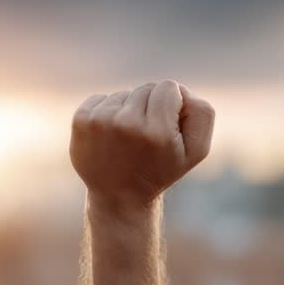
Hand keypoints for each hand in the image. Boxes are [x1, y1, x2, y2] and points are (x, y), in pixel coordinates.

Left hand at [70, 79, 213, 214]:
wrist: (120, 197)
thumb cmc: (161, 170)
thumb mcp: (196, 150)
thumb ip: (202, 113)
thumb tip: (182, 91)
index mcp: (157, 132)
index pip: (170, 87)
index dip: (173, 104)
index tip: (167, 128)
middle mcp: (127, 124)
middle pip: (147, 88)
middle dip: (151, 107)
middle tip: (146, 139)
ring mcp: (100, 122)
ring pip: (124, 94)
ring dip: (129, 111)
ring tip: (128, 141)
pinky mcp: (81, 121)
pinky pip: (102, 98)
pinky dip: (108, 112)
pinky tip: (110, 138)